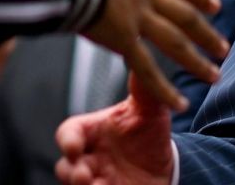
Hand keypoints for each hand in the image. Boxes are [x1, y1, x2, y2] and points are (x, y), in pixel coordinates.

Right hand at [11, 0, 228, 110]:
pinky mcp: (124, 38)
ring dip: (197, 61)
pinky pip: (148, 68)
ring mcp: (136, 16)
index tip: (214, 5)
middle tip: (224, 46)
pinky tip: (180, 105)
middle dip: (205, 31)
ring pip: (175, 42)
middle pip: (183, 13)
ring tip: (216, 77)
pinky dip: (165, 88)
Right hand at [56, 74, 173, 184]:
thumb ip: (144, 90)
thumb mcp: (150, 110)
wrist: (168, 163)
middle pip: (65, 167)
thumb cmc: (149, 132)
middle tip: (84, 176)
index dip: (67, 141)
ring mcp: (96, 180)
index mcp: (92, 131)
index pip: (68, 133)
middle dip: (71, 173)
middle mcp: (89, 157)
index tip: (74, 148)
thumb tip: (140, 62)